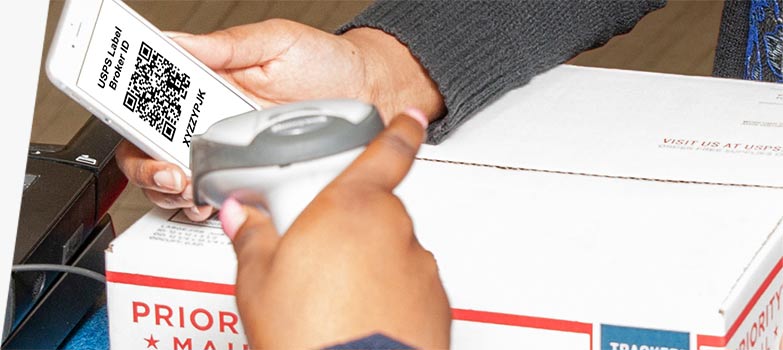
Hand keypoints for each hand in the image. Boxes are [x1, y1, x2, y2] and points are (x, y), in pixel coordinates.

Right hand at [115, 20, 443, 220]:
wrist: (372, 92)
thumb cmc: (327, 64)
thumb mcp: (276, 42)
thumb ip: (227, 44)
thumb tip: (174, 41)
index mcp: (209, 87)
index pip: (150, 103)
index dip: (130, 115)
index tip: (135, 122)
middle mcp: (214, 124)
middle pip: (151, 151)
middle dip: (147, 167)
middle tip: (169, 170)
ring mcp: (232, 156)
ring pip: (177, 184)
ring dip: (173, 193)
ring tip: (190, 187)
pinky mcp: (255, 181)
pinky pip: (218, 202)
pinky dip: (206, 209)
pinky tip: (214, 203)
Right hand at [219, 110, 450, 348]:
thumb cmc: (310, 334)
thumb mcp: (259, 281)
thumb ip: (253, 237)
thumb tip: (241, 217)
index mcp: (351, 207)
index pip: (386, 152)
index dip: (402, 129)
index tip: (414, 117)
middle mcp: (394, 228)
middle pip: (376, 211)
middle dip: (351, 227)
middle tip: (319, 257)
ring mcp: (418, 266)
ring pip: (391, 250)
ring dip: (369, 263)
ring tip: (336, 298)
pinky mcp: (435, 301)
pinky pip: (408, 285)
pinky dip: (389, 294)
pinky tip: (360, 315)